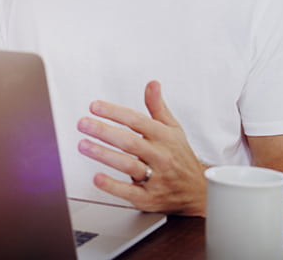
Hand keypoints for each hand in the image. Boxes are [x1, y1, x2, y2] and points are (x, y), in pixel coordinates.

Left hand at [76, 80, 207, 215]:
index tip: (95, 106)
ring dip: (104, 155)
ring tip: (84, 145)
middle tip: (84, 123)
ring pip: (128, 165)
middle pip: (129, 142)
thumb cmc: (180, 157)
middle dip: (104, 131)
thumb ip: (158, 107)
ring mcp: (155, 177)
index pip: (136, 121)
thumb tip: (152, 84)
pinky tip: (98, 178)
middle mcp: (160, 156)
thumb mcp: (173, 129)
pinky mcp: (149, 198)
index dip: (114, 112)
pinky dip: (113, 186)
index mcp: (164, 137)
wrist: (198, 192)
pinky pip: (130, 192)